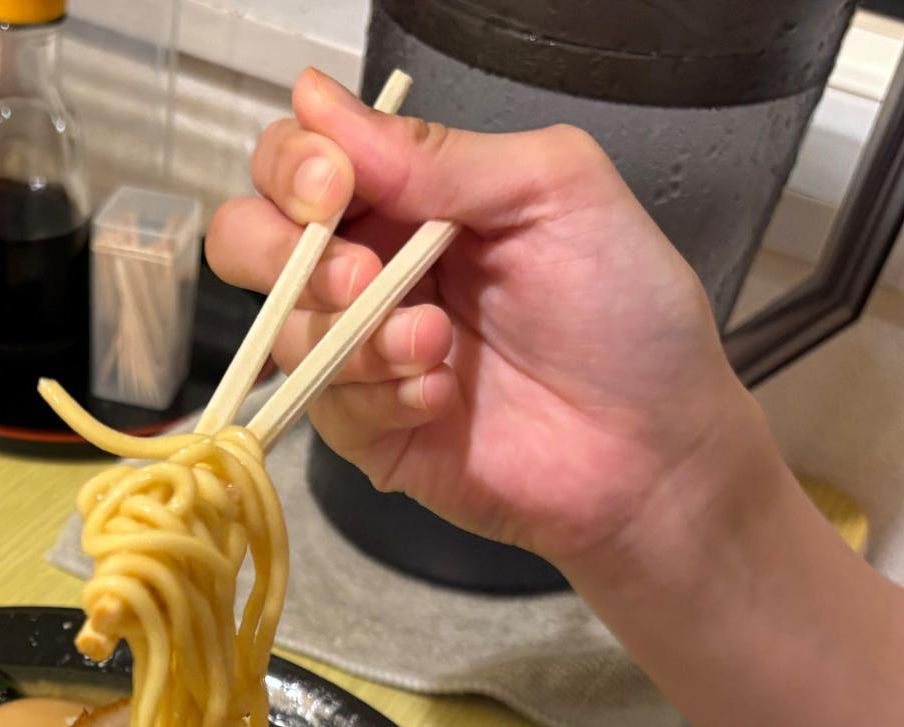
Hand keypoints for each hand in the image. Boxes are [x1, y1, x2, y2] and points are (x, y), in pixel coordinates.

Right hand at [206, 70, 761, 567]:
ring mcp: (362, 352)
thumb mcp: (553, 192)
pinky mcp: (365, 429)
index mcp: (411, 196)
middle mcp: (372, 266)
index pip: (300, 158)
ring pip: (282, 328)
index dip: (294, 166)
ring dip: (357, 334)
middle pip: (249, 238)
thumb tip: (319, 101)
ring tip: (439, 347)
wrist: (654, 447)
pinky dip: (380, 396)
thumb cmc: (626, 313)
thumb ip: (438, 155)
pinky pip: (323, 404)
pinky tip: (443, 397)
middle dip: (285, 251)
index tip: (335, 186)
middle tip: (362, 276)